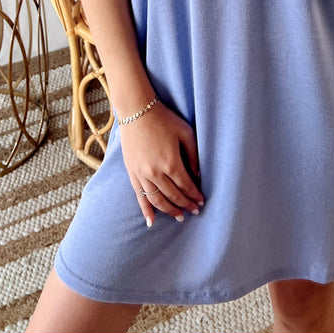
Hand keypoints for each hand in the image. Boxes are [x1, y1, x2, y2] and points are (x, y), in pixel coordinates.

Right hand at [119, 101, 203, 226]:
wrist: (136, 111)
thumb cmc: (164, 119)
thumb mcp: (185, 132)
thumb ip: (193, 155)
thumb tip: (198, 175)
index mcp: (171, 162)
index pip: (186, 186)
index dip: (195, 195)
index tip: (201, 201)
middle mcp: (156, 172)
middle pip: (173, 196)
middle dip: (185, 205)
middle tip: (194, 211)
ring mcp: (141, 174)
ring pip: (157, 200)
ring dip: (169, 211)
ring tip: (179, 217)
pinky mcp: (132, 173)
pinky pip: (139, 196)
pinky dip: (146, 210)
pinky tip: (151, 221)